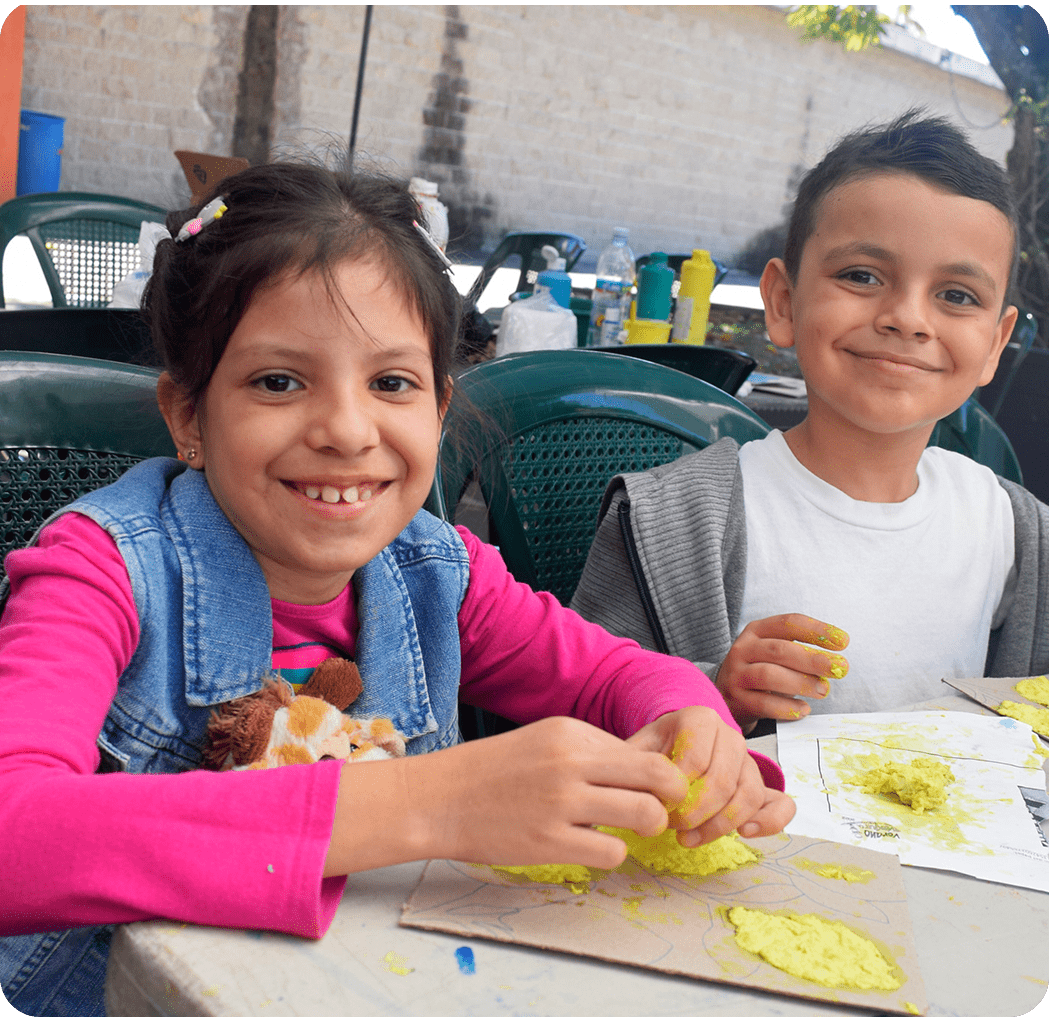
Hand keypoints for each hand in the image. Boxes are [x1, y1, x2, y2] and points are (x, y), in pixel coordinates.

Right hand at [324, 715, 693, 875]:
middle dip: (672, 796)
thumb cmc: (493, 771)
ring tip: (630, 830)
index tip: (654, 789)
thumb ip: (590, 752)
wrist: (439, 799)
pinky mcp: (550, 843)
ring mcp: (561, 803)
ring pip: (645, 814)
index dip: (658, 774)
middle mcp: (571, 762)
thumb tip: (642, 772)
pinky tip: (591, 846)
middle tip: (663, 809)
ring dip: (647, 825)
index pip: (643, 750)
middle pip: (658, 775)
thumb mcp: (543, 740)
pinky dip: (611, 853)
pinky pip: (612, 852)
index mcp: (571, 732)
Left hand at [628, 706, 795, 845]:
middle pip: (721, 781)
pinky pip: (780, 803)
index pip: (695, 759)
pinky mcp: (761, 784)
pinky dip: (770, 821)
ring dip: (719, 825)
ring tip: (690, 839)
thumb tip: (631, 793)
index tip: (659, 806)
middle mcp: (730, 735)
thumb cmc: (654, 749)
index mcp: (700, 719)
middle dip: (696, 813)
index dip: (676, 790)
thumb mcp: (637, 749)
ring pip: (747, 796)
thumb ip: (632, 765)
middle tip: (672, 827)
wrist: (674, 743)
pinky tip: (744, 834)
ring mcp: (749, 760)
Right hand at [716, 613, 848, 731]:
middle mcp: (743, 649)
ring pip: (769, 675)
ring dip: (801, 682)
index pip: (788, 624)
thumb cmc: (759, 671)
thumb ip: (799, 653)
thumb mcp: (773, 652)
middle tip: (839, 668)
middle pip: (779, 650)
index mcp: (756, 631)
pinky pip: (764, 703)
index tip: (843, 641)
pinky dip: (787, 708)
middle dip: (813, 659)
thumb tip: (835, 663)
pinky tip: (803, 709)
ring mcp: (737, 674)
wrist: (725, 696)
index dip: (817, 631)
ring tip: (823, 690)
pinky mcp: (736, 699)